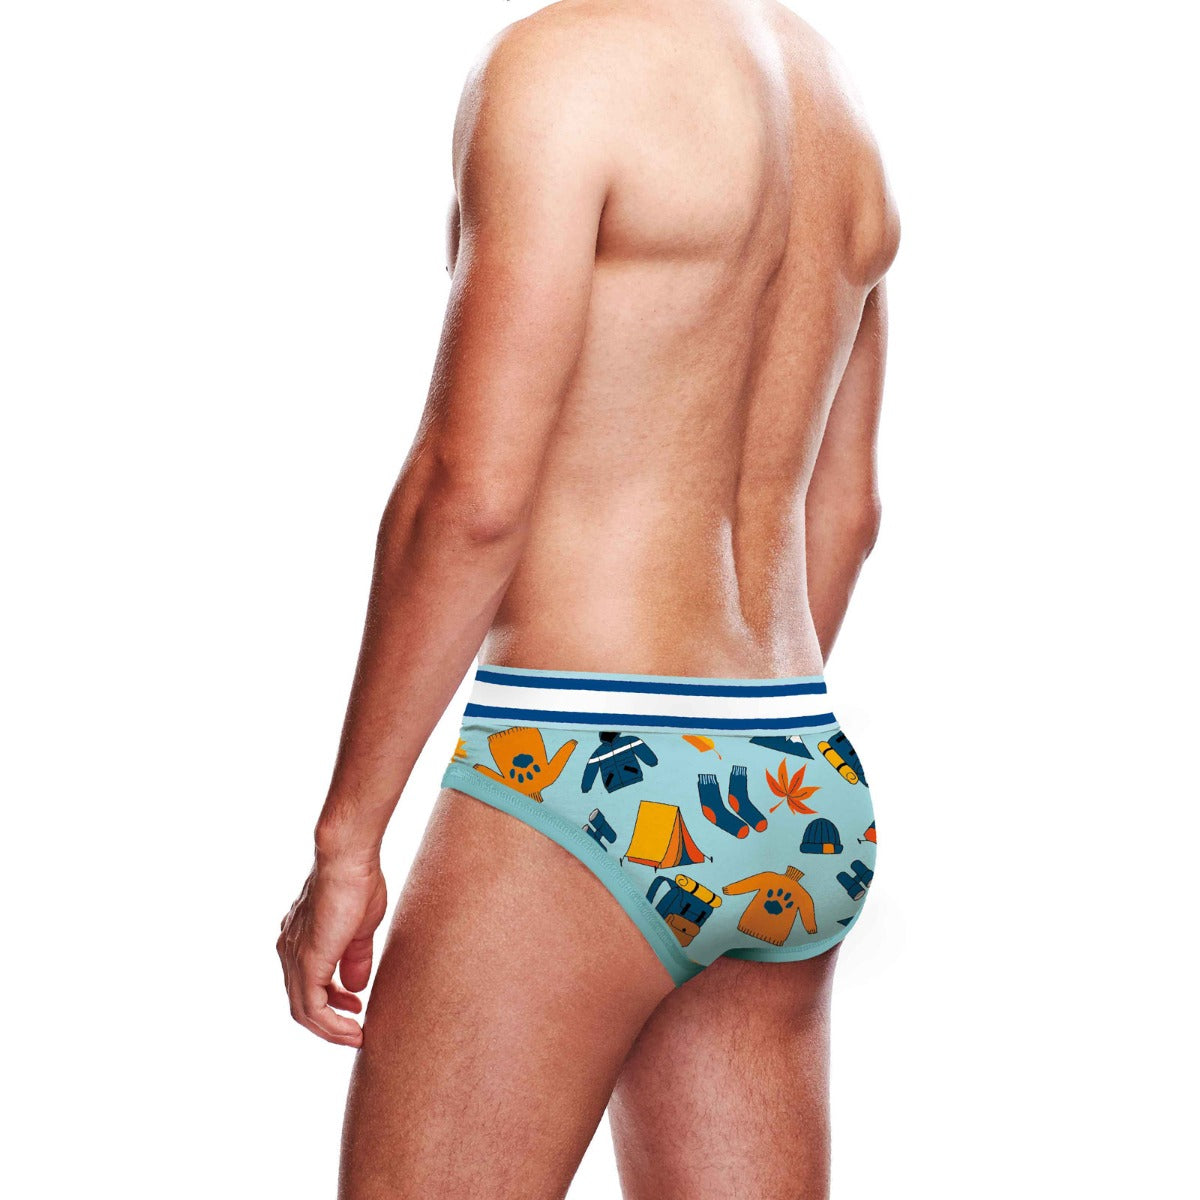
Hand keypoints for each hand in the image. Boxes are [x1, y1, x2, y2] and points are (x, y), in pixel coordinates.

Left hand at [277, 856, 387, 1046]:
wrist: (347, 858)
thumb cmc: (357, 880)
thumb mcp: (360, 927)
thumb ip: (355, 957)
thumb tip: (355, 987)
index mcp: (300, 938)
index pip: (307, 981)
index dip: (331, 1000)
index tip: (355, 1007)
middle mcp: (289, 949)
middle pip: (302, 1001)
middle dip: (330, 1020)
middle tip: (356, 1027)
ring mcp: (294, 957)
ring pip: (304, 1010)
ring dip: (330, 1029)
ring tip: (356, 1036)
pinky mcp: (306, 963)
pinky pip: (313, 1008)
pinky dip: (331, 1025)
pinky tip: (353, 1029)